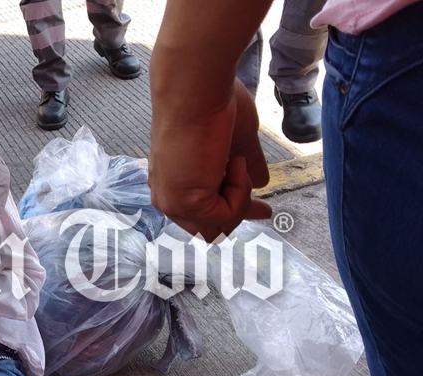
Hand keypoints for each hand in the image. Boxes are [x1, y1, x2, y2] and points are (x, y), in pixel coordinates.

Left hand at [148, 78, 271, 241]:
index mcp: (172, 182)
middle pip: (208, 228)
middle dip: (238, 214)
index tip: (262, 211)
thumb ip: (248, 165)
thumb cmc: (212, 104)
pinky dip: (239, 191)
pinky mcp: (186, 204)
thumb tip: (263, 182)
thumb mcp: (237, 143)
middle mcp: (168, 196)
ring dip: (239, 198)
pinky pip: (226, 215)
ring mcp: (173, 202)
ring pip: (219, 226)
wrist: (196, 90)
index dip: (233, 212)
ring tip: (235, 162)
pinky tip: (231, 162)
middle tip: (264, 210)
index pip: (204, 212)